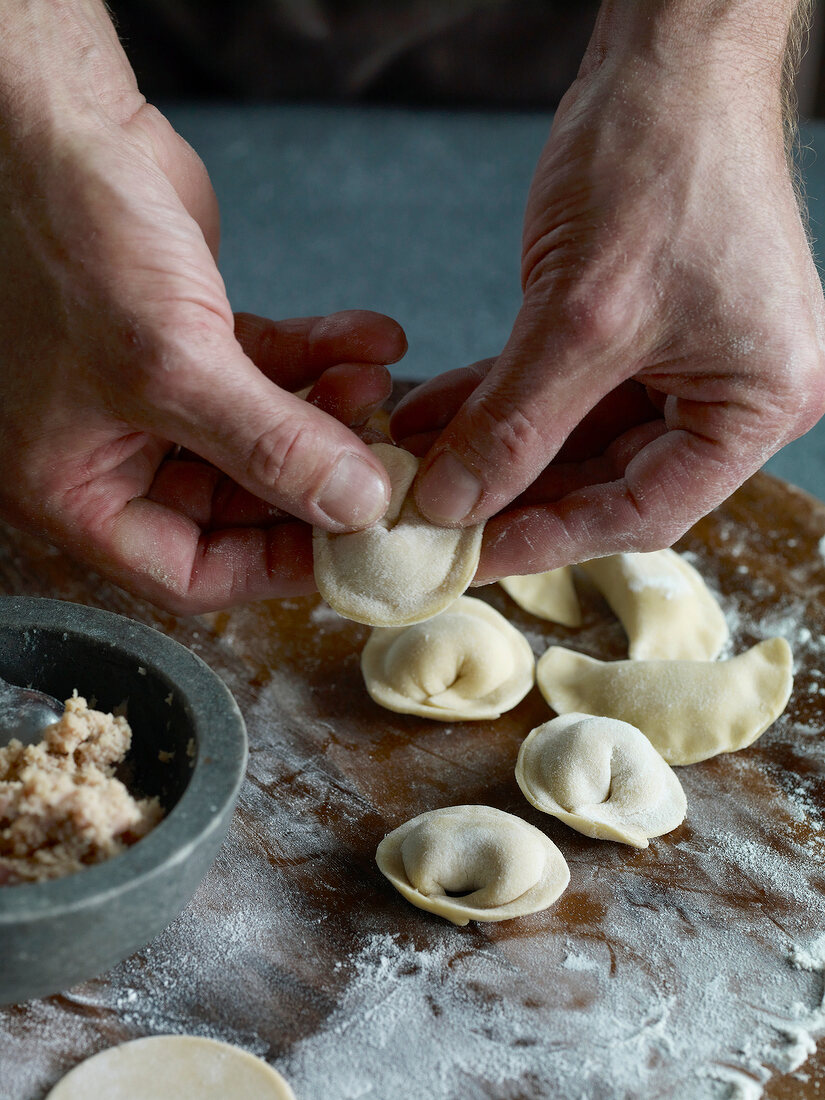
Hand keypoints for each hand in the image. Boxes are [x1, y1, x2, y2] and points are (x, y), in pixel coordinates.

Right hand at [0, 7, 404, 611]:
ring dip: (329, 414)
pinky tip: (373, 337)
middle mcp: (114, 449)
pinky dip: (322, 356)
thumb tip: (356, 507)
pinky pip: (271, 370)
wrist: (56, 121)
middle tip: (383, 468)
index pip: (189, 573)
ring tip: (376, 386)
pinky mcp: (192, 336)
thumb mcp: (171, 365)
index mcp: (76, 487)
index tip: (352, 549)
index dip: (274, 569)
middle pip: (240, 506)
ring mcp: (156, 393)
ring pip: (263, 435)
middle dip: (316, 481)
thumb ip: (269, 446)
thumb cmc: (67, 240)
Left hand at [391, 7, 824, 580]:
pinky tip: (434, 413)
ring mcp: (686, 359)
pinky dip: (500, 398)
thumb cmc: (661, 163)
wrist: (670, 55)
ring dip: (495, 447)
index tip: (475, 555)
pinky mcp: (639, 327)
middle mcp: (731, 393)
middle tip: (435, 519)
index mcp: (756, 404)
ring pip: (576, 434)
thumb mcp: (581, 316)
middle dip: (513, 492)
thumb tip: (453, 505)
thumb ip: (516, 423)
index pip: (646, 511)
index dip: (554, 538)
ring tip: (418, 465)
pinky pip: (564, 384)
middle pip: (608, 479)